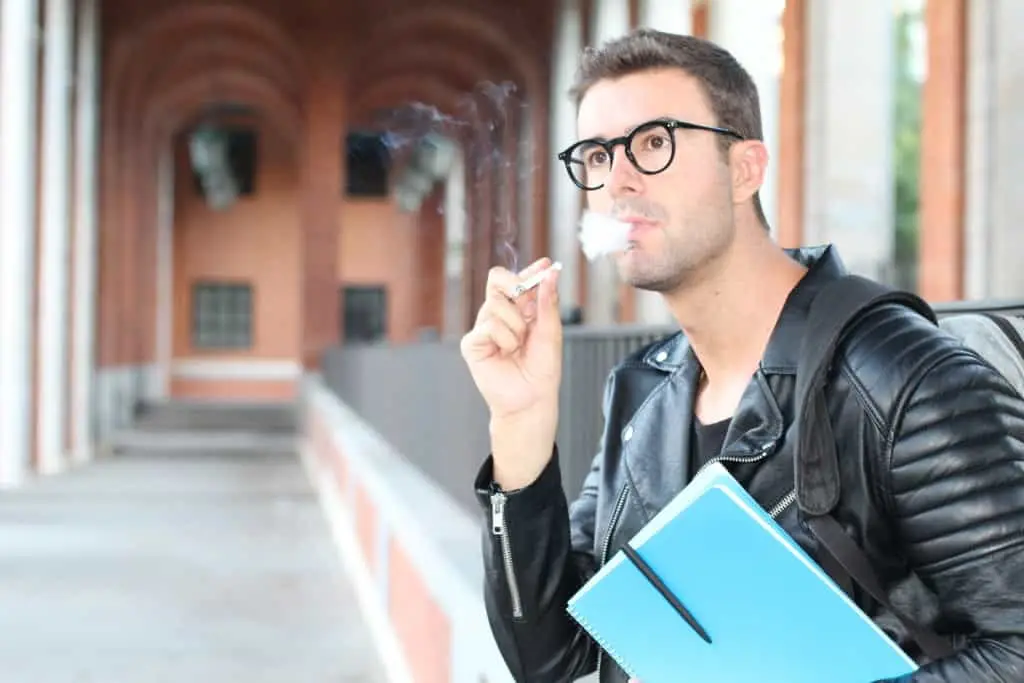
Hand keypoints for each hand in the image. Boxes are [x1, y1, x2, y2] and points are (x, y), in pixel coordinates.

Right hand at [460, 257, 562, 419]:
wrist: (531, 398)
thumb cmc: (541, 369)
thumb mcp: (550, 331)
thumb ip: (547, 302)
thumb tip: (551, 273)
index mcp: (519, 310)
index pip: (519, 280)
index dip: (530, 270)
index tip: (545, 264)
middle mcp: (499, 315)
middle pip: (497, 279)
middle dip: (515, 285)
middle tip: (527, 303)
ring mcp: (484, 327)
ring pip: (495, 304)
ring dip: (516, 325)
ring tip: (518, 346)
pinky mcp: (472, 343)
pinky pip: (488, 325)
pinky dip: (504, 338)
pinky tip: (506, 353)